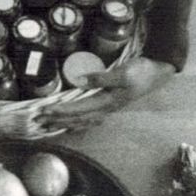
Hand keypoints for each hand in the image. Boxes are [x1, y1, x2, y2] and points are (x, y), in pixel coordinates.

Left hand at [39, 57, 174, 131]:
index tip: (44, 111)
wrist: (158, 72)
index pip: (78, 109)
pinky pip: (88, 116)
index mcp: (107, 102)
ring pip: (82, 120)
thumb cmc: (141, 72)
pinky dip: (76, 120)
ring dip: (64, 122)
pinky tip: (70, 122)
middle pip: (77, 118)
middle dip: (57, 120)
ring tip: (48, 124)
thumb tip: (79, 80)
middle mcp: (105, 109)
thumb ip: (101, 78)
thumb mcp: (122, 73)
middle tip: (38, 120)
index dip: (60, 111)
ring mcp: (108, 108)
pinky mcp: (109, 103)